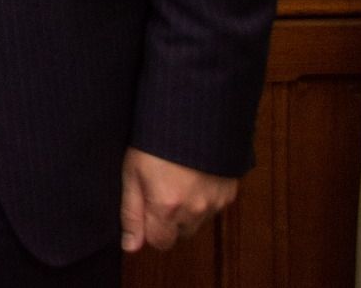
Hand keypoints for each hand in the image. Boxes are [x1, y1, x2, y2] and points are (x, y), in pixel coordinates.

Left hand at [119, 147, 237, 251]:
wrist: (193, 114)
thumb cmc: (155, 141)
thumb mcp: (132, 172)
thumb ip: (131, 213)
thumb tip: (130, 246)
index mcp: (168, 208)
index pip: (160, 243)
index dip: (149, 229)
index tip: (145, 209)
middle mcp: (196, 210)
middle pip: (180, 234)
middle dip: (169, 220)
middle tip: (159, 190)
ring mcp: (217, 201)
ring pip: (198, 221)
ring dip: (188, 210)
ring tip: (176, 179)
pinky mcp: (230, 191)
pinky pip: (215, 206)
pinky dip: (204, 198)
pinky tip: (193, 175)